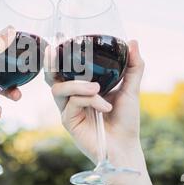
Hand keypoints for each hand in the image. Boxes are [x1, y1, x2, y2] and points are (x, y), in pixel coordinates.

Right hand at [46, 40, 144, 166]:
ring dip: (78, 85)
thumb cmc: (126, 119)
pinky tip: (104, 107)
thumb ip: (133, 66)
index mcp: (82, 86)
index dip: (57, 55)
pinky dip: (89, 100)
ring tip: (97, 88)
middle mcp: (71, 96)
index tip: (58, 39)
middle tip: (55, 51)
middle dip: (50, 63)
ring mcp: (67, 108)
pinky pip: (72, 102)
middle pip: (51, 76)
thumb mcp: (131, 89)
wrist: (125, 145)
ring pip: (59, 88)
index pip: (64, 68)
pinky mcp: (68, 121)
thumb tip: (132, 41)